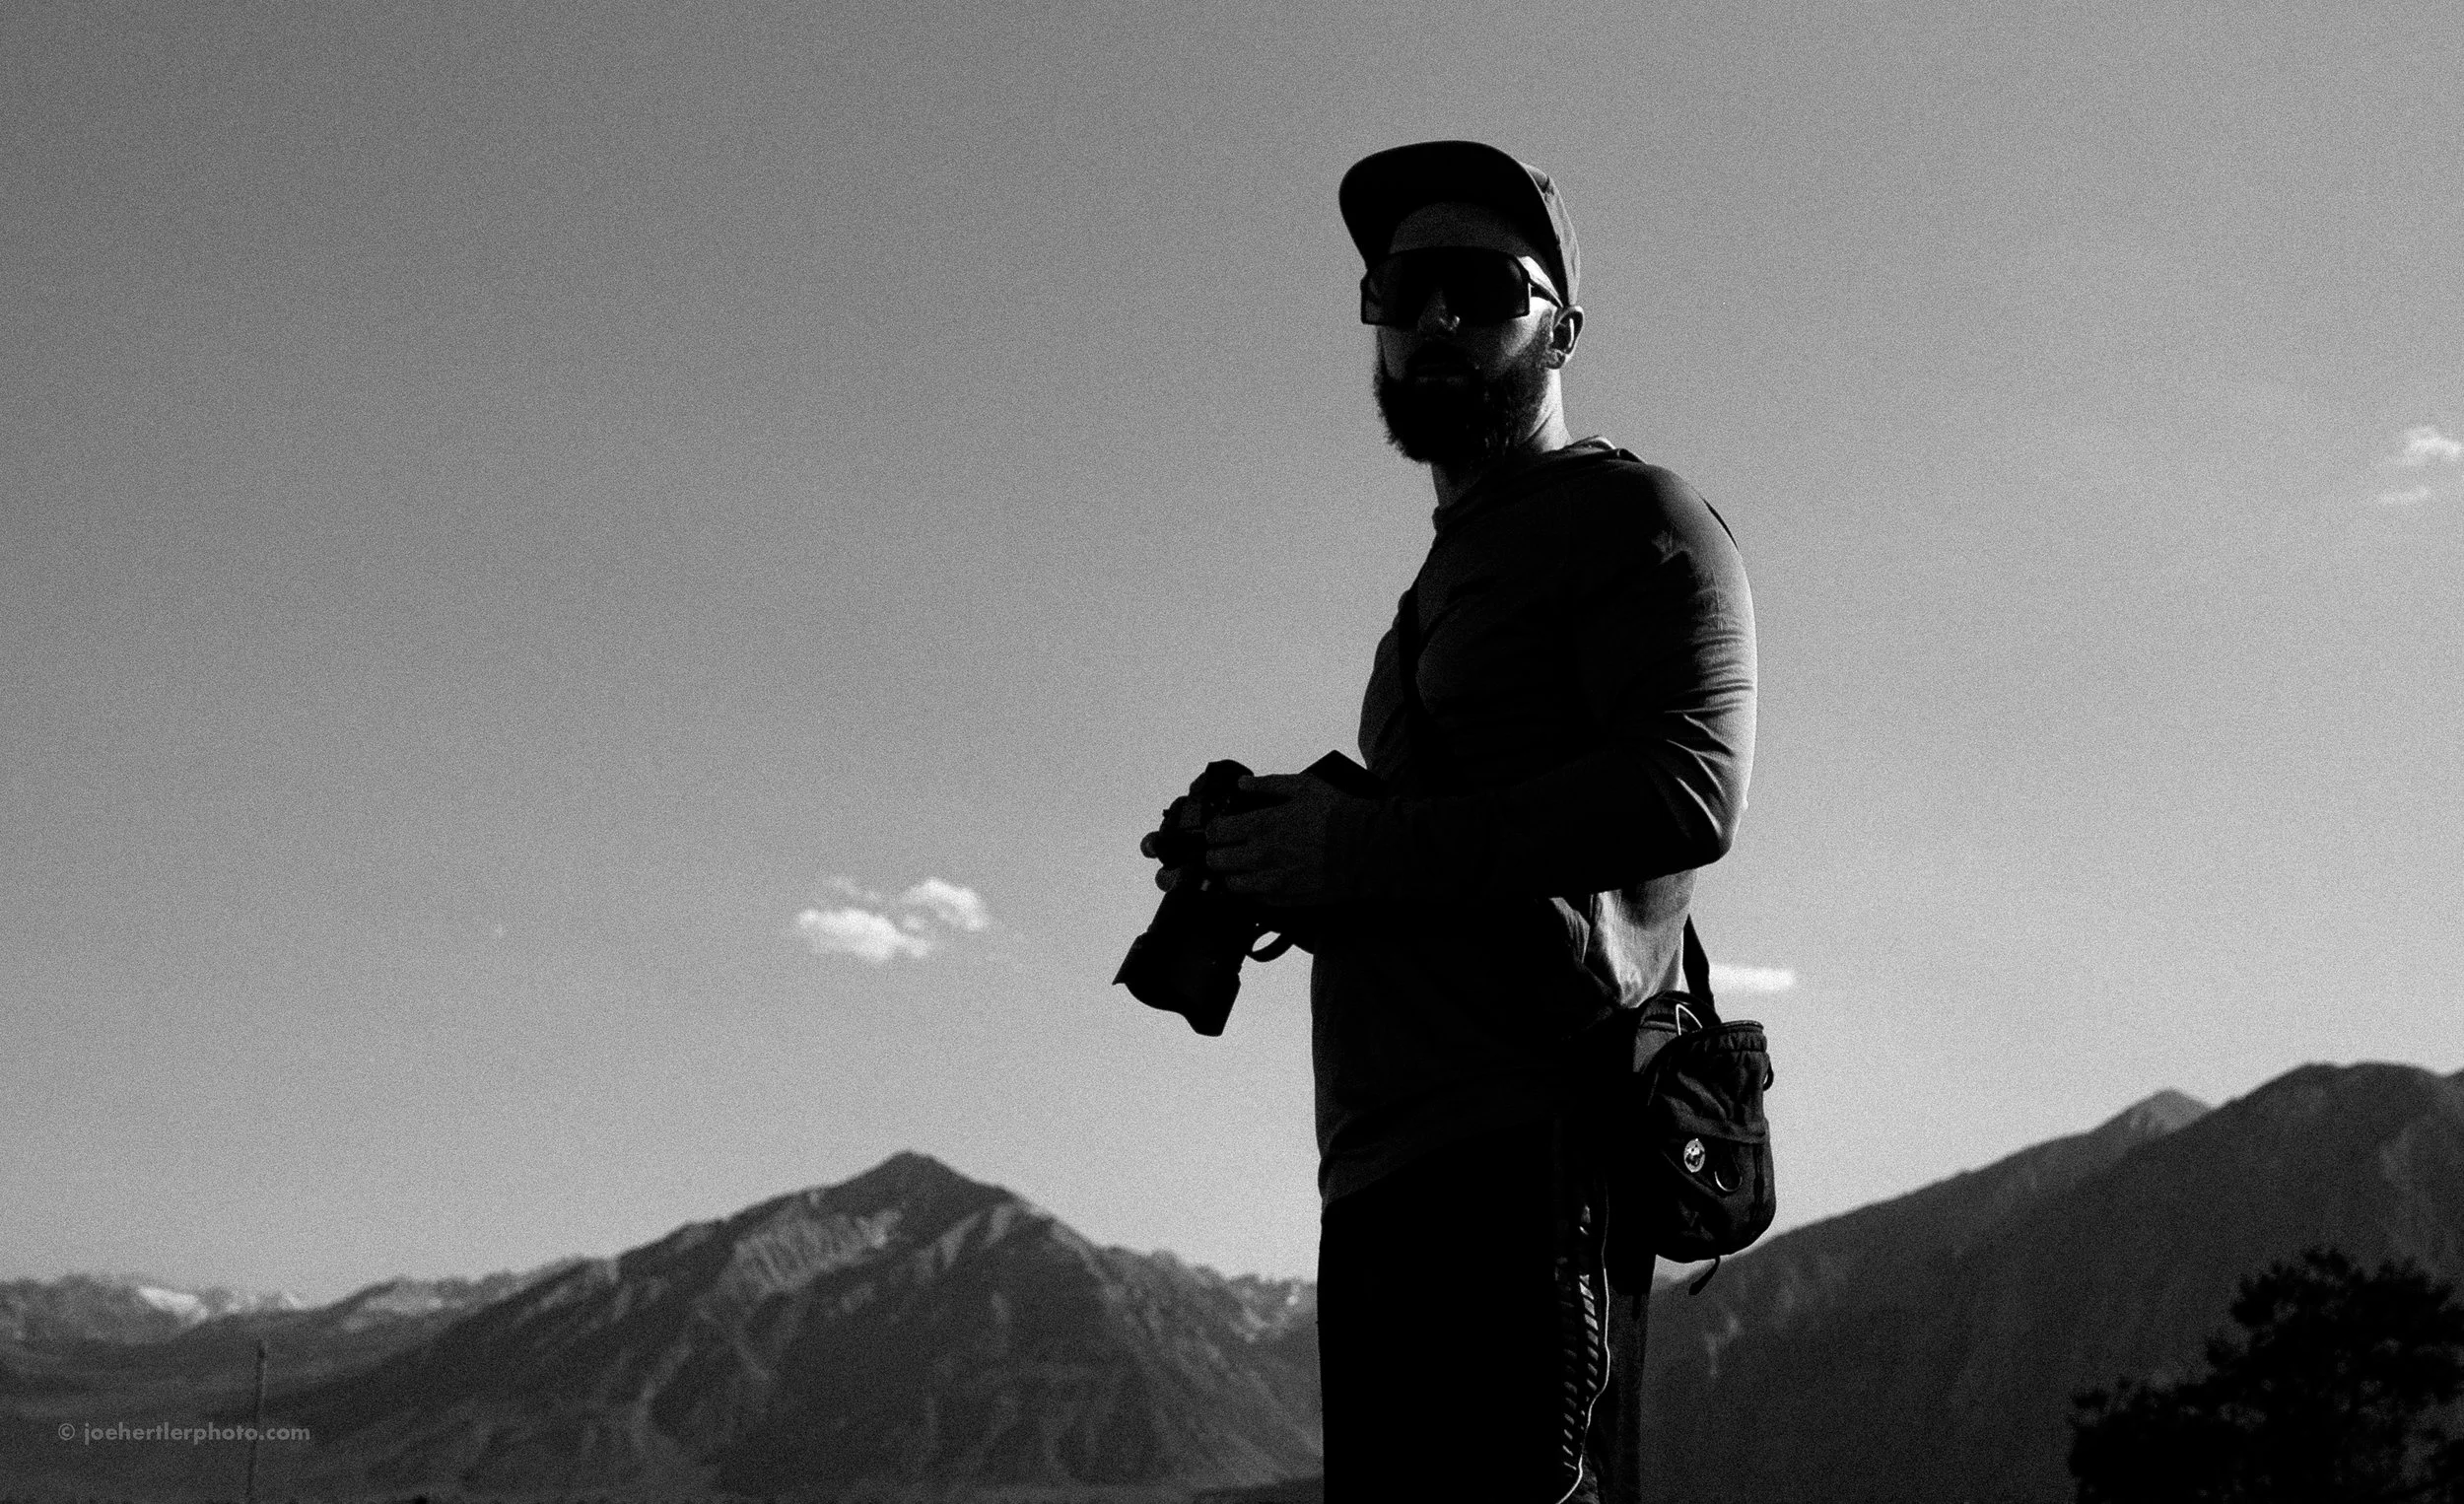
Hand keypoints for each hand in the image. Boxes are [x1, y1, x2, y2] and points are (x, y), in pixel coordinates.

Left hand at [1202, 773, 1353, 905]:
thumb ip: (1268, 785)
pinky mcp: (1285, 900)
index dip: (1213, 831)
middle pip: (1216, 861)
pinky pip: (1255, 900)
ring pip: (1232, 885)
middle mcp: (1260, 855)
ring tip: (1242, 867)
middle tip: (1226, 848)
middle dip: (1216, 853)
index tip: (1219, 829)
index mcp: (1261, 825)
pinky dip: (1253, 891)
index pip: (1215, 833)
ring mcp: (1271, 881)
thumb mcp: (1303, 787)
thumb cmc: (1336, 815)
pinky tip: (1262, 880)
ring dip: (1232, 875)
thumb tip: (1242, 784)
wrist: (1365, 850)